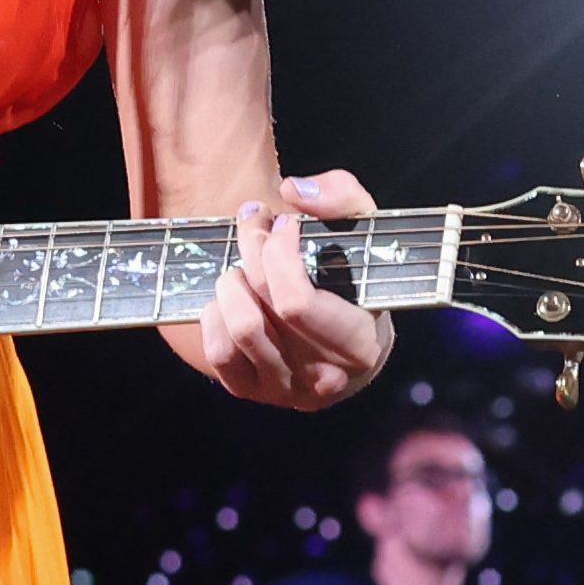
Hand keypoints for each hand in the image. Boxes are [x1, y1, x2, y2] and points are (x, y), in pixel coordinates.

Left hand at [196, 170, 394, 410]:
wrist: (348, 347)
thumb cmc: (358, 284)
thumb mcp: (368, 235)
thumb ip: (344, 201)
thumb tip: (293, 191)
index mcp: (358, 345)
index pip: (296, 302)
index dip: (278, 254)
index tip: (284, 223)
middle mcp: (322, 378)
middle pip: (264, 305)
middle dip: (251, 249)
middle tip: (254, 222)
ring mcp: (284, 390)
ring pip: (239, 329)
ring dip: (231, 283)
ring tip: (243, 264)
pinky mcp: (251, 393)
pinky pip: (218, 353)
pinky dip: (215, 315)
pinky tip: (232, 297)